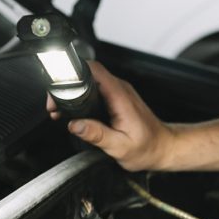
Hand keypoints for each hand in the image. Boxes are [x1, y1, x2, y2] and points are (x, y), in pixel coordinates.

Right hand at [46, 61, 176, 171]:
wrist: (163, 148)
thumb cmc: (147, 149)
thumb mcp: (120, 147)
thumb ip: (97, 134)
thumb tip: (75, 125)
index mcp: (120, 97)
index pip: (94, 69)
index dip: (72, 74)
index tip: (60, 87)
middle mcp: (120, 89)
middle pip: (88, 73)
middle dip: (67, 85)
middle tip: (55, 104)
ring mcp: (119, 92)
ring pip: (91, 81)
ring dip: (73, 91)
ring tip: (61, 109)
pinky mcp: (117, 98)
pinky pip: (96, 90)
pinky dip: (82, 97)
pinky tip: (75, 111)